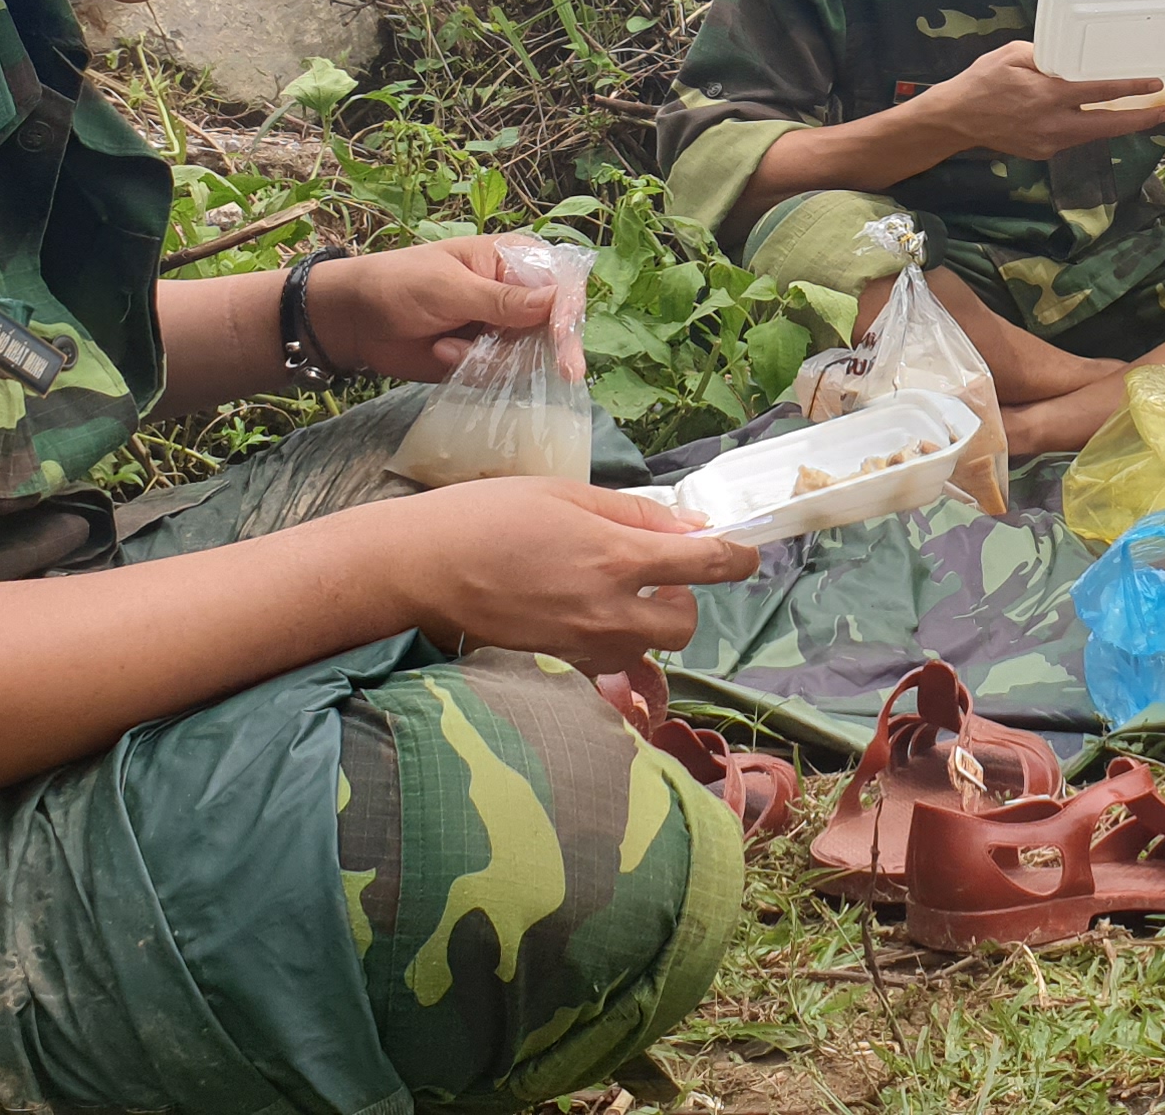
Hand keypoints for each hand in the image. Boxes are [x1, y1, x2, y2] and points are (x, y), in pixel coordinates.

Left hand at [314, 234, 574, 381]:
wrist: (356, 321)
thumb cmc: (399, 285)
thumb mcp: (449, 288)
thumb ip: (501, 300)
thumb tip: (556, 301)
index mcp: (514, 260)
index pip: (562, 283)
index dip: (568, 313)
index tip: (563, 345)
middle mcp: (518, 294)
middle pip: (558, 326)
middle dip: (541, 350)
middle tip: (559, 372)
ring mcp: (505, 329)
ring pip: (532, 357)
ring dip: (491, 361)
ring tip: (446, 347)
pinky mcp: (489, 359)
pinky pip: (505, 376)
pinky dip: (475, 371)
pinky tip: (443, 354)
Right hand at [392, 477, 762, 672]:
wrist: (419, 569)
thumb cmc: (487, 516)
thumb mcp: (566, 494)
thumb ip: (634, 514)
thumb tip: (690, 526)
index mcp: (617, 557)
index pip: (705, 565)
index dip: (736, 558)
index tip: (746, 554)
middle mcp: (608, 611)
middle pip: (684, 626)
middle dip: (685, 602)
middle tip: (660, 579)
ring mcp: (582, 647)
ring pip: (648, 652)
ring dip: (648, 627)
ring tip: (616, 597)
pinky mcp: (557, 668)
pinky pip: (607, 670)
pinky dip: (610, 651)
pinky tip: (582, 621)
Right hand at [917, 38, 1164, 158]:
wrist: (956, 120)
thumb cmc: (982, 81)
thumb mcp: (1013, 55)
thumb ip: (1045, 57)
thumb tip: (1070, 58)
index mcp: (1048, 95)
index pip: (1099, 92)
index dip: (1130, 88)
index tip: (1154, 84)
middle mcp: (1053, 123)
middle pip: (1108, 126)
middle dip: (1140, 121)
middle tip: (1164, 113)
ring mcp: (1048, 142)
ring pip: (1093, 134)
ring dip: (1117, 125)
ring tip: (1140, 114)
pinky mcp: (1042, 152)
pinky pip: (1073, 138)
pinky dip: (1088, 127)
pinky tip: (1097, 118)